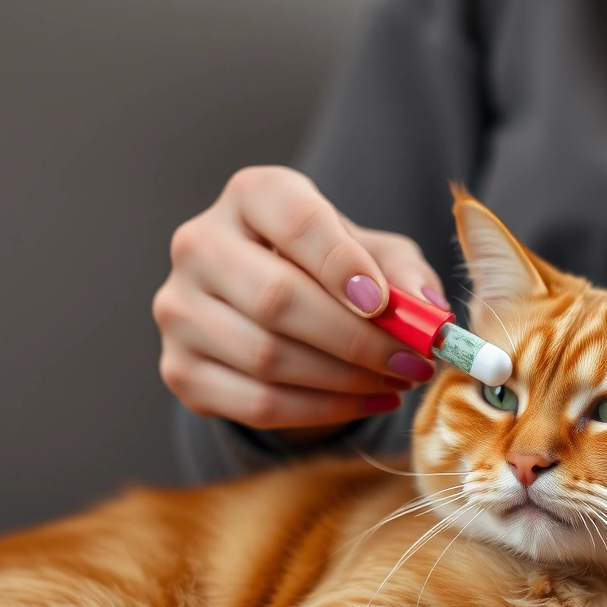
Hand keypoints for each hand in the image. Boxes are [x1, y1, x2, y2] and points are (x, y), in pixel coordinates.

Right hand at [154, 166, 447, 436]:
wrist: (276, 309)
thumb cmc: (334, 271)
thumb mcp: (379, 256)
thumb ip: (406, 274)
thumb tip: (427, 313)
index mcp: (250, 195)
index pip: (294, 221)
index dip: (342, 263)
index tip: (385, 303)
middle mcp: (199, 245)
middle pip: (277, 298)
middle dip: (357, 338)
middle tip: (412, 360)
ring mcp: (179, 309)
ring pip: (266, 357)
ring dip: (345, 379)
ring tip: (396, 381)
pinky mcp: (180, 369)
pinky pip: (255, 403)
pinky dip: (321, 411)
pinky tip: (365, 401)